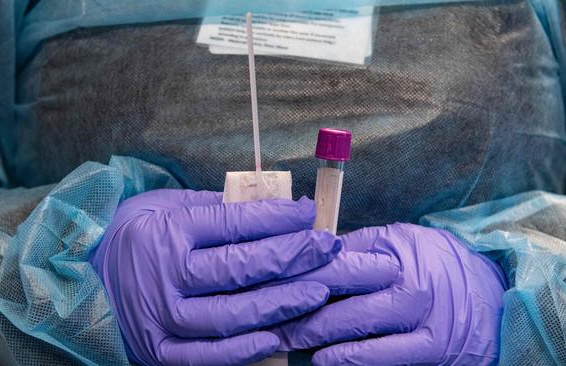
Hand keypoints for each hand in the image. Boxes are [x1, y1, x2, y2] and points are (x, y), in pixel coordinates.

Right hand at [88, 189, 340, 365]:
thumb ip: (212, 209)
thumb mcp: (163, 208)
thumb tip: (270, 210)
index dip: (275, 218)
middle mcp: (165, 275)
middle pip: (239, 268)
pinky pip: (208, 356)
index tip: (307, 213)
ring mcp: (162, 317)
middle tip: (327, 246)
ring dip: (281, 303)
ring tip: (318, 289)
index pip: (232, 223)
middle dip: (291, 256)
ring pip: (232, 315)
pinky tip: (278, 333)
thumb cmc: (133, 236)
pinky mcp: (160, 350)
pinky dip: (246, 348)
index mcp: (167, 232)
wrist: (83, 279)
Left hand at [272, 223, 505, 365]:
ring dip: (316, 338)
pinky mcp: (432, 352)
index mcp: (396, 255)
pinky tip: (324, 360)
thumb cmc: (437, 263)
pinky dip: (351, 360)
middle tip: (267, 319)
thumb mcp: (402, 240)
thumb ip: (359, 245)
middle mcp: (410, 287)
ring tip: (286, 340)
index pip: (337, 265)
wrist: (492, 295)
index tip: (270, 283)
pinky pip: (384, 359)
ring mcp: (422, 322)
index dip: (299, 276)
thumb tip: (314, 250)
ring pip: (357, 332)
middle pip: (341, 299)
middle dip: (299, 312)